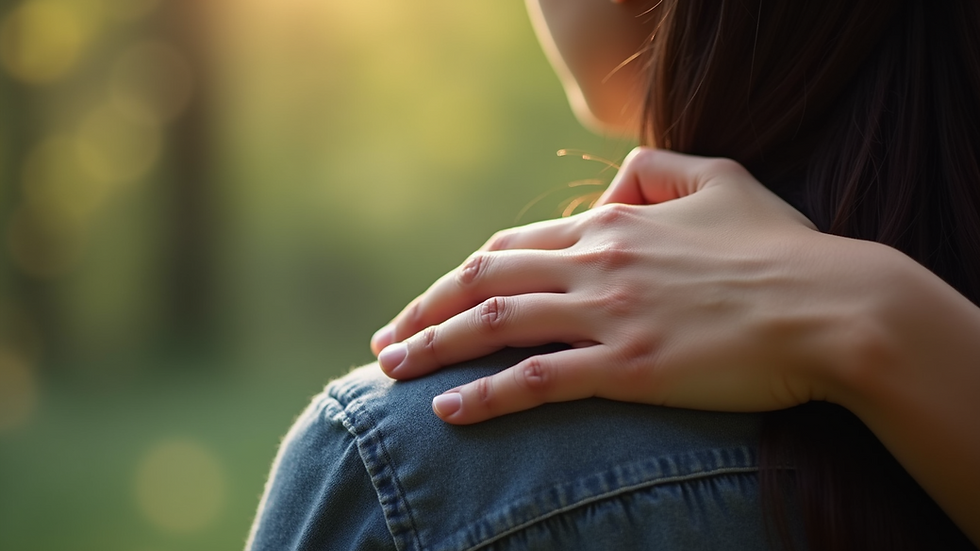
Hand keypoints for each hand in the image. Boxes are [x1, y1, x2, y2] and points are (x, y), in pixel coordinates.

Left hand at [372, 148, 875, 423]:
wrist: (834, 307)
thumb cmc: (783, 247)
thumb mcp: (723, 176)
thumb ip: (658, 166)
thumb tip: (612, 184)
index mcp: (614, 223)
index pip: (514, 246)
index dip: (463, 275)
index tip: (432, 301)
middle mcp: (598, 264)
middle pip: (485, 281)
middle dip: (426, 311)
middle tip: (387, 341)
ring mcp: (610, 316)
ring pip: (496, 325)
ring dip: (435, 346)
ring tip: (390, 370)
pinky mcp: (630, 368)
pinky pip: (539, 380)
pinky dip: (486, 394)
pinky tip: (448, 409)